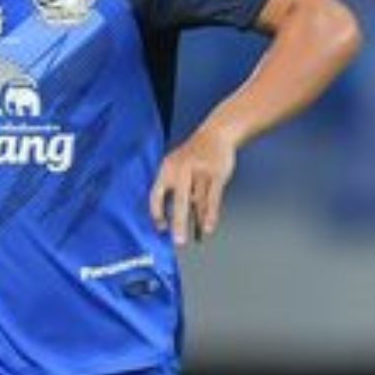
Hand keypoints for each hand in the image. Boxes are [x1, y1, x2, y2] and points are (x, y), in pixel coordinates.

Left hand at [150, 123, 237, 244]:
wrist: (216, 133)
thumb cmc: (194, 154)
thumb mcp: (176, 165)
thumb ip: (171, 188)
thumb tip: (167, 217)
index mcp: (167, 168)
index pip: (157, 193)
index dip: (158, 212)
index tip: (161, 228)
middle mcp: (183, 169)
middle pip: (180, 200)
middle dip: (179, 222)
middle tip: (179, 241)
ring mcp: (201, 171)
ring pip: (200, 201)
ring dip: (198, 221)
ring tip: (198, 237)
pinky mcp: (217, 173)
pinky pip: (214, 198)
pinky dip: (211, 214)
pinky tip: (209, 226)